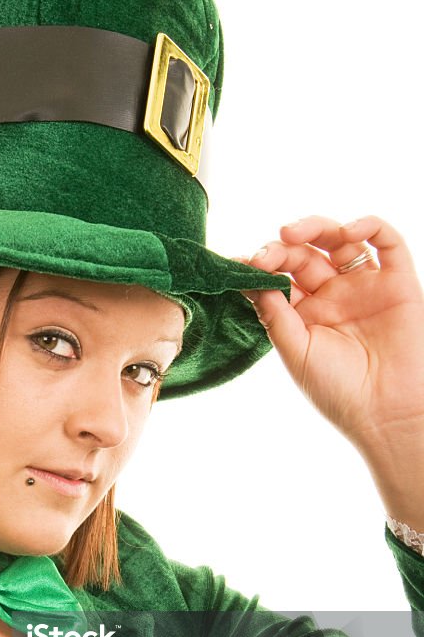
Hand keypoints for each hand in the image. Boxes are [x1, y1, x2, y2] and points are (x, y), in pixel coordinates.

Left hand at [242, 215, 423, 455]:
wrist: (386, 410)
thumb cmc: (338, 390)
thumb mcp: (295, 351)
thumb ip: (274, 314)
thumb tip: (248, 279)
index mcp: (306, 314)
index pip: (280, 277)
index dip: (261, 266)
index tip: (239, 264)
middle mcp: (334, 296)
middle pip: (304, 254)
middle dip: (281, 248)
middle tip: (264, 254)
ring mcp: (365, 286)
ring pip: (339, 240)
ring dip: (314, 227)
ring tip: (290, 233)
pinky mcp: (398, 281)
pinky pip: (386, 242)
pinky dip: (368, 225)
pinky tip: (345, 231)